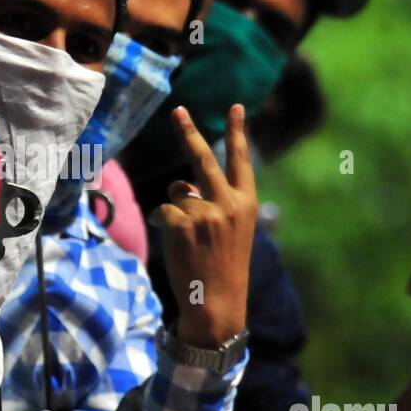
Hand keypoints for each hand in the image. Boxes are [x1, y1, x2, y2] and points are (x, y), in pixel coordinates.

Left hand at [149, 104, 257, 348]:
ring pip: (178, 191)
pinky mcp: (181, 223)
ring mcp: (204, 211)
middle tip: (177, 110)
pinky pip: (164, 211)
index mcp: (246, 203)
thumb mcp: (232, 231)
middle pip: (203, 158)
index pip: (240, 160)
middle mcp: (227, 202)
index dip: (237, 132)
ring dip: (177, 209)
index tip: (235, 107)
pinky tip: (179, 246)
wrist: (216, 303)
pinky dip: (165, 225)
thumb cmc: (223, 268)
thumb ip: (213, 203)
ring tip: (191, 238)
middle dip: (188, 132)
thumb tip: (181, 184)